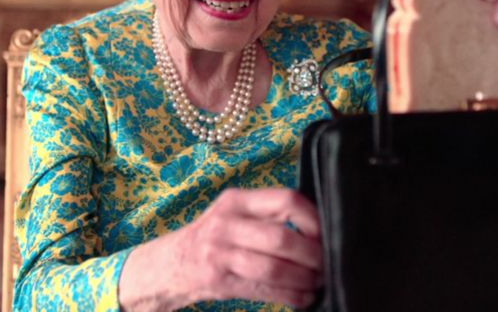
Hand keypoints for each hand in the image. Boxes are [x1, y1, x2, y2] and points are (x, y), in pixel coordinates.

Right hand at [119, 188, 322, 310]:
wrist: (171, 263)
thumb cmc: (214, 237)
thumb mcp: (234, 214)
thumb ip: (268, 215)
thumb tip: (318, 229)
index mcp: (237, 200)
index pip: (285, 200)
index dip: (313, 219)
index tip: (326, 234)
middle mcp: (226, 223)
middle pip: (282, 238)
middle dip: (313, 256)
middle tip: (326, 264)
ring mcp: (220, 253)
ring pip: (274, 268)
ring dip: (304, 279)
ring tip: (316, 282)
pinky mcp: (219, 281)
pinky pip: (264, 290)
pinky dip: (290, 296)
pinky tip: (301, 297)